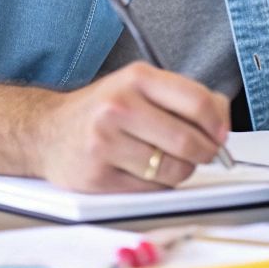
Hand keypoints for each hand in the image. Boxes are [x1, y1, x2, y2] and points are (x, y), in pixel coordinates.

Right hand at [35, 62, 230, 192]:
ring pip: (172, 169)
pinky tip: (144, 171)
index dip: (219, 123)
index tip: (221, 134)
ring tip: (168, 160)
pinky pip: (151, 189)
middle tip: (204, 152)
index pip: (197, 102)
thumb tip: (222, 125)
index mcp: (136, 78)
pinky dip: (158, 184)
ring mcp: (105, 143)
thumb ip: (182, 98)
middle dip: (206, 152)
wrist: (47, 132)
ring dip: (181, 170)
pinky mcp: (97, 177)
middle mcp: (119, 107)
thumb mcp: (138, 87)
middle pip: (188, 141)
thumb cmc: (102, 109)